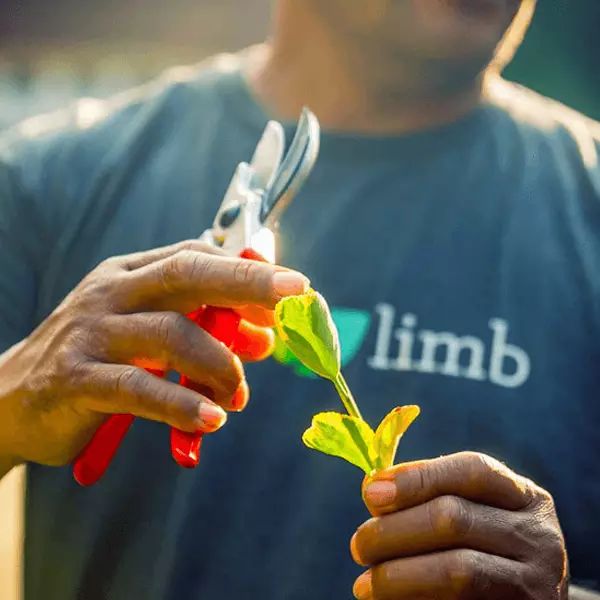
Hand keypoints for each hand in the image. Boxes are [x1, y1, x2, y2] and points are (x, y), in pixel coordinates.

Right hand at [0, 240, 308, 467]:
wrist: (11, 398)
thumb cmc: (96, 359)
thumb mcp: (146, 332)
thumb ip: (201, 328)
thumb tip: (264, 338)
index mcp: (131, 275)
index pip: (195, 256)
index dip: (247, 271)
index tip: (293, 288)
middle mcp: (112, 294)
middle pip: (187, 274)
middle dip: (246, 281)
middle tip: (295, 295)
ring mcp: (92, 333)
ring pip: (170, 335)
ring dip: (220, 365)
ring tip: (240, 395)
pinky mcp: (76, 380)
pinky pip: (139, 389)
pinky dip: (181, 404)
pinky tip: (211, 420)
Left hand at [351, 452, 567, 598]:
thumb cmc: (484, 550)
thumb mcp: (471, 513)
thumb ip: (428, 496)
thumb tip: (373, 489)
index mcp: (526, 497)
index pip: (471, 470)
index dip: (417, 478)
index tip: (371, 493)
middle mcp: (540, 538)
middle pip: (454, 518)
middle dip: (394, 531)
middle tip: (359, 546)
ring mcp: (538, 584)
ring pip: (457, 570)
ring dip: (397, 575)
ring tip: (364, 583)